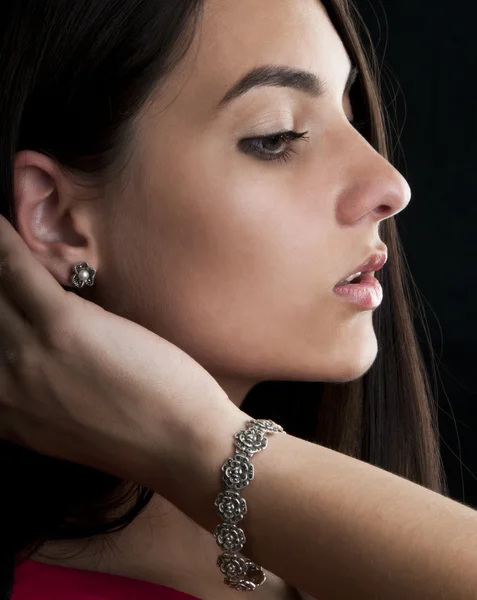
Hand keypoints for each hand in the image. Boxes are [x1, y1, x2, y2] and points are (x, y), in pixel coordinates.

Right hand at [0, 214, 241, 498]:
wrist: (184, 448)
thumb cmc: (140, 433)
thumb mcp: (71, 424)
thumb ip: (40, 394)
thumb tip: (36, 352)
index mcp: (6, 413)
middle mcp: (4, 387)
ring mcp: (29, 356)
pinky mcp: (65, 327)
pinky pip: (14, 270)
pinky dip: (1, 240)